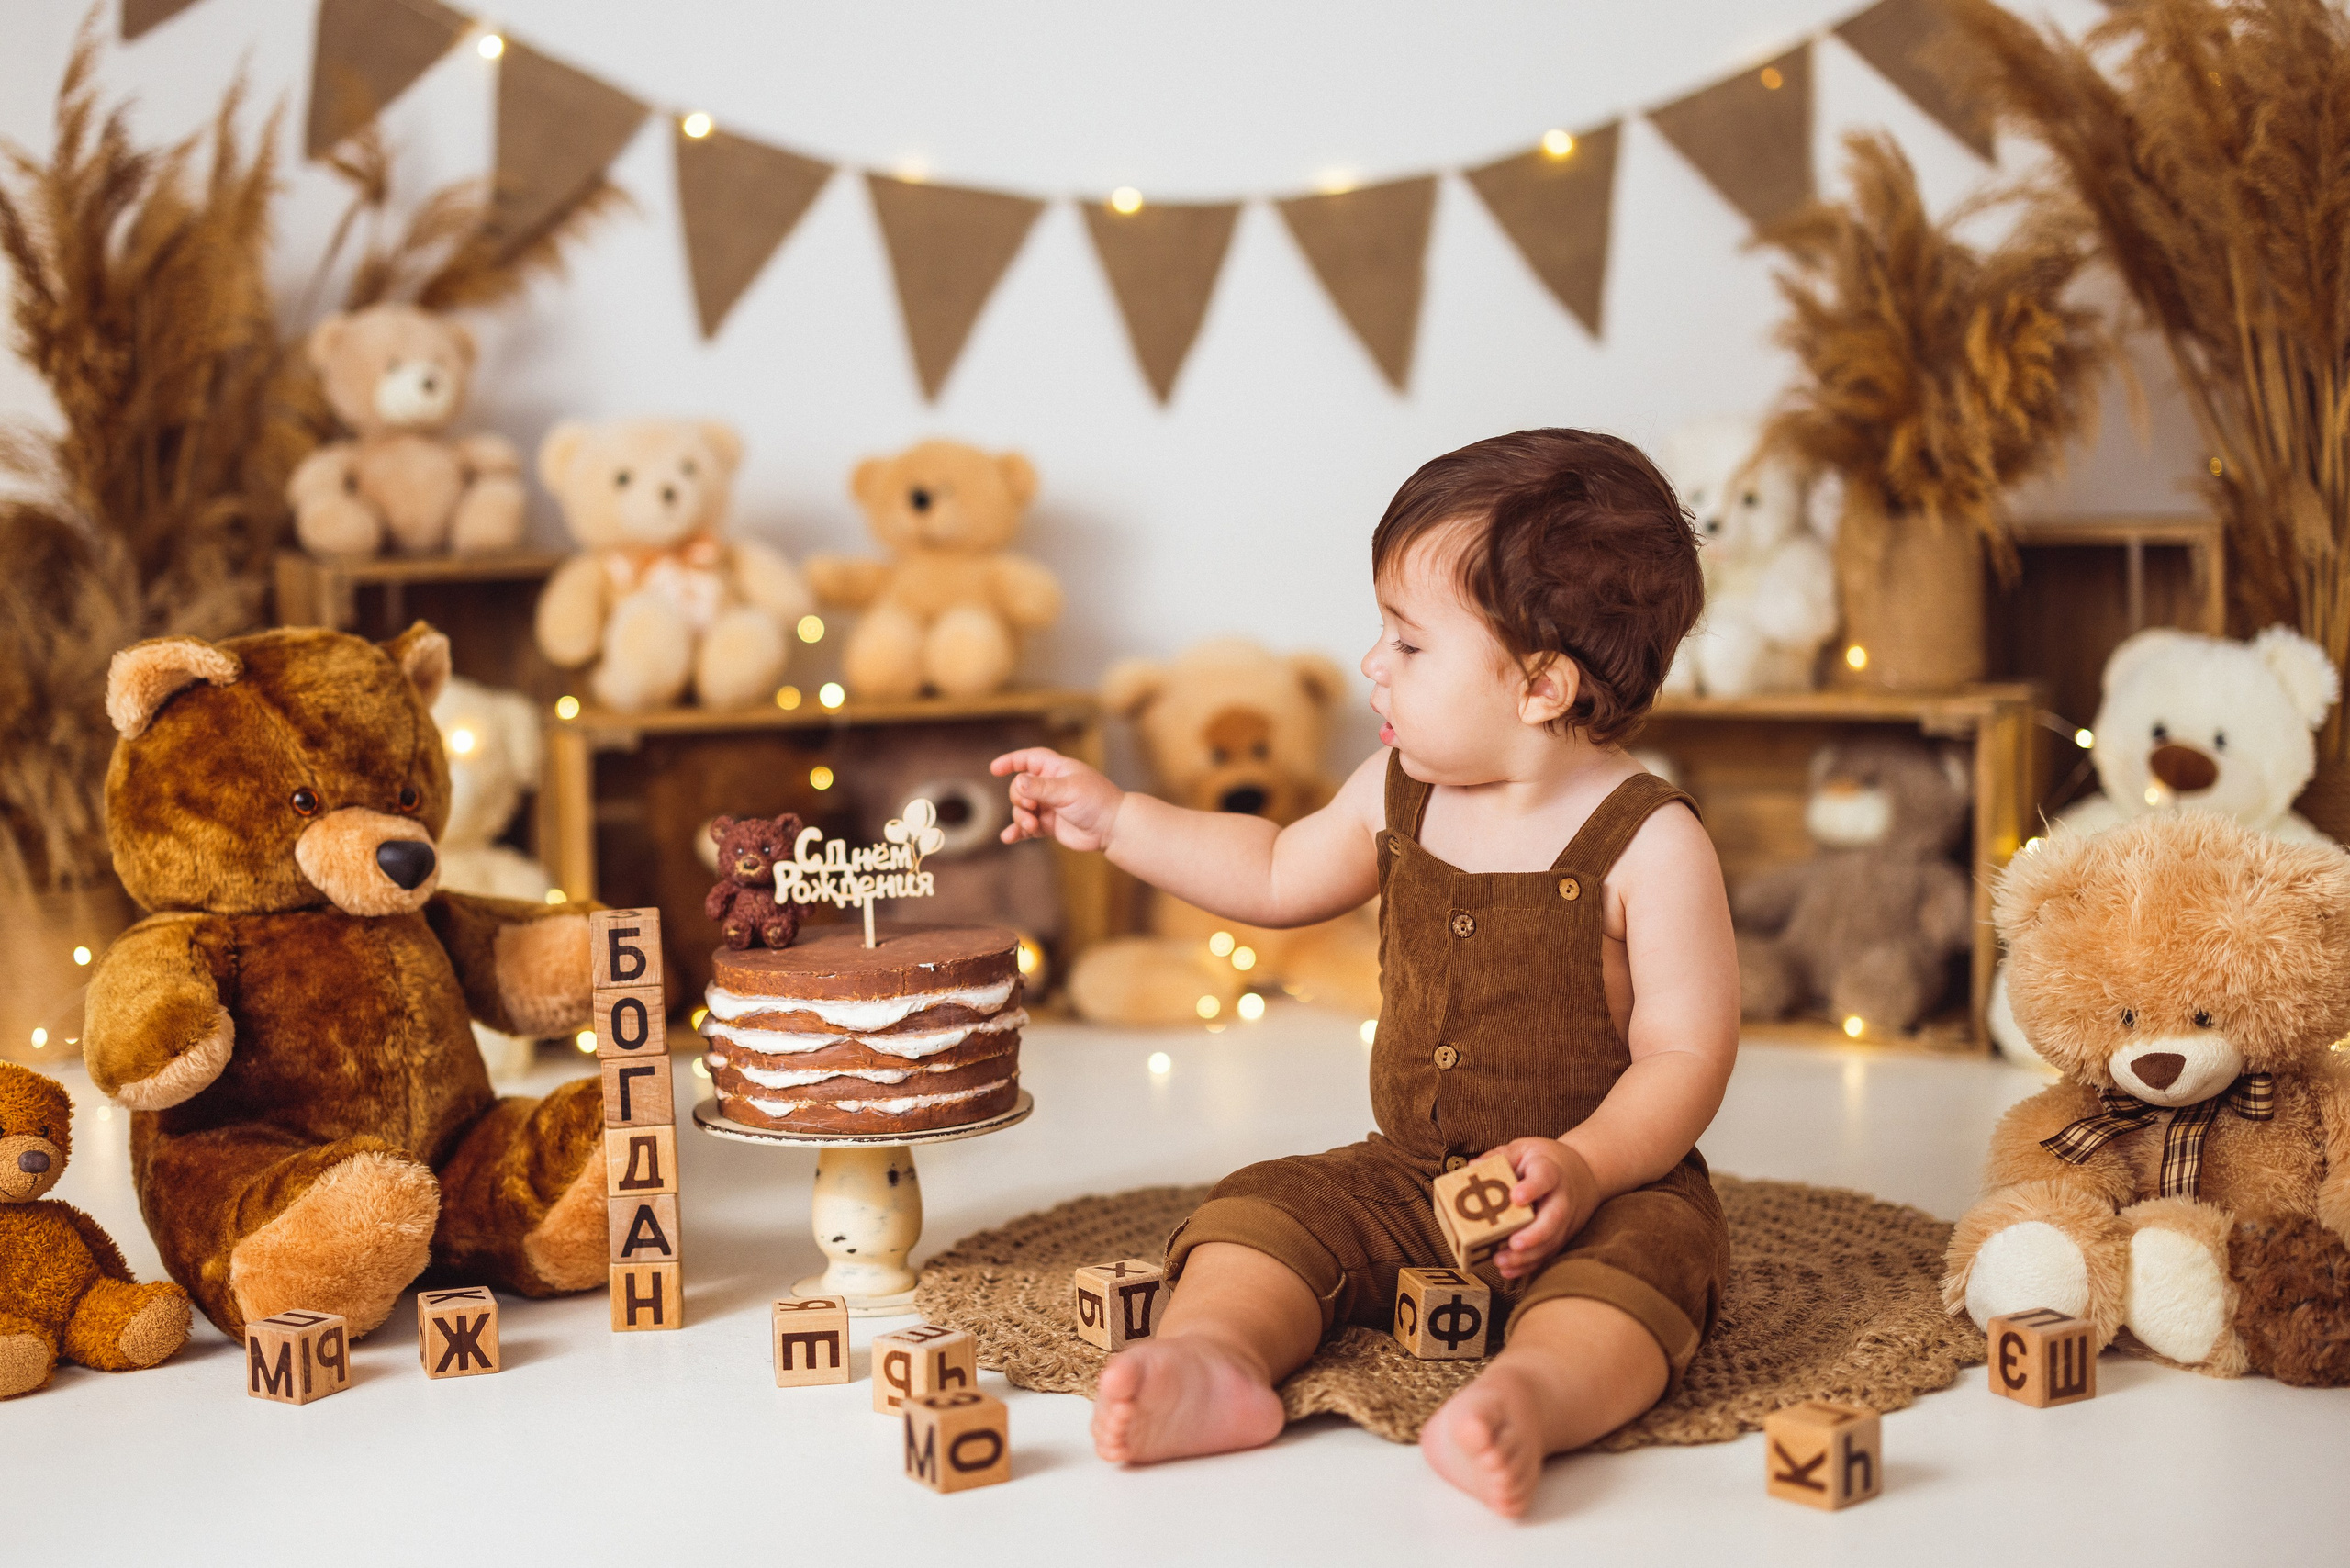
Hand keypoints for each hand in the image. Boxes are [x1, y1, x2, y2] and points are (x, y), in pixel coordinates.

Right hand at [990, 747, 1123, 851]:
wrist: (1112, 829)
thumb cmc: (1095, 802)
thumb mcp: (1067, 791)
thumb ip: (1040, 788)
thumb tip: (1017, 782)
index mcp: (1057, 769)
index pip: (1029, 759)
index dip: (1012, 761)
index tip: (994, 769)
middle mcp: (1051, 786)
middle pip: (1020, 787)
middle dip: (1019, 799)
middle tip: (1031, 808)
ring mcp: (1049, 806)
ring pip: (1021, 809)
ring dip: (1021, 817)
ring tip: (1032, 826)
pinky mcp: (1050, 825)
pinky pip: (1027, 827)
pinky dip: (1017, 831)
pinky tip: (1008, 837)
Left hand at [1490, 1137, 1601, 1281]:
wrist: (1582, 1174)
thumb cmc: (1544, 1161)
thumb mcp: (1523, 1149)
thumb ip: (1500, 1157)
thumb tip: (1473, 1167)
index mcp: (1550, 1172)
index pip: (1545, 1178)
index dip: (1531, 1188)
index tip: (1516, 1197)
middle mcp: (1561, 1198)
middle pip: (1554, 1218)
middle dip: (1534, 1234)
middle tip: (1513, 1243)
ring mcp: (1564, 1221)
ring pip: (1551, 1242)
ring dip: (1528, 1256)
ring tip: (1501, 1261)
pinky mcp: (1560, 1237)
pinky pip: (1547, 1254)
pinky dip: (1528, 1265)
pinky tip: (1508, 1270)